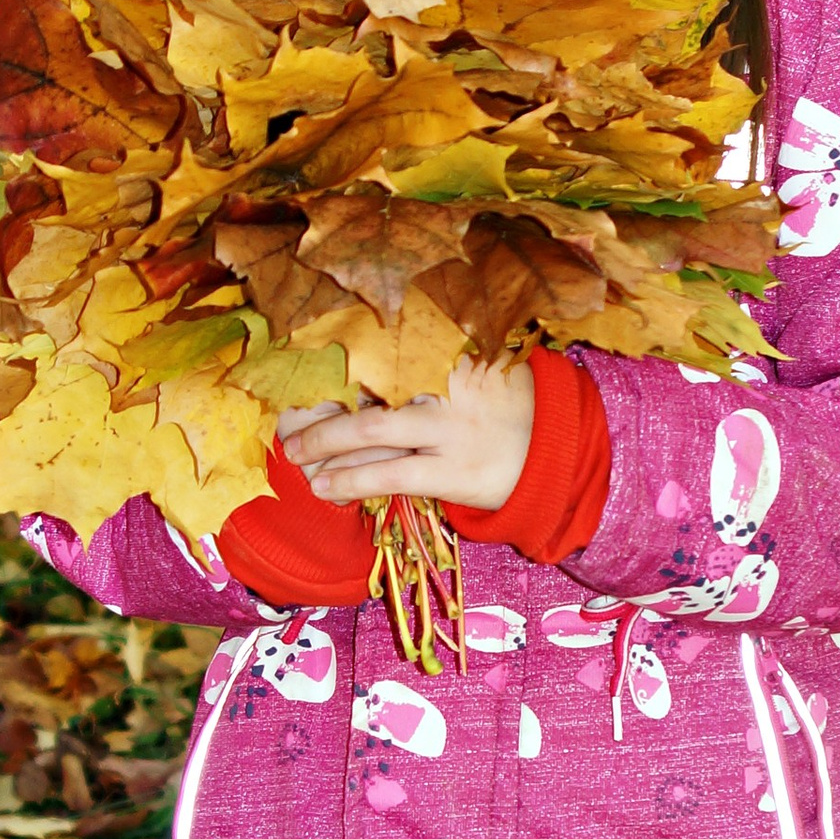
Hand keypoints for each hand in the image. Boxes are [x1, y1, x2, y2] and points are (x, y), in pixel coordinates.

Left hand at [278, 359, 535, 510]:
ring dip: (324, 445)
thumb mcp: (469, 361)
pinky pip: (391, 476)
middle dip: (318, 407)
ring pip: (371, 433)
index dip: (329, 365)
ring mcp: (449, 429)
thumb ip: (422, 358)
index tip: (294, 370)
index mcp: (443, 350)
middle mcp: (444, 384)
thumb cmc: (501, 401)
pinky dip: (352, 482)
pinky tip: (325, 488)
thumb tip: (353, 366)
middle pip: (365, 390)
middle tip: (284, 422)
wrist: (555, 446)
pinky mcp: (454, 471)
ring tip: (295, 456)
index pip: (373, 353)